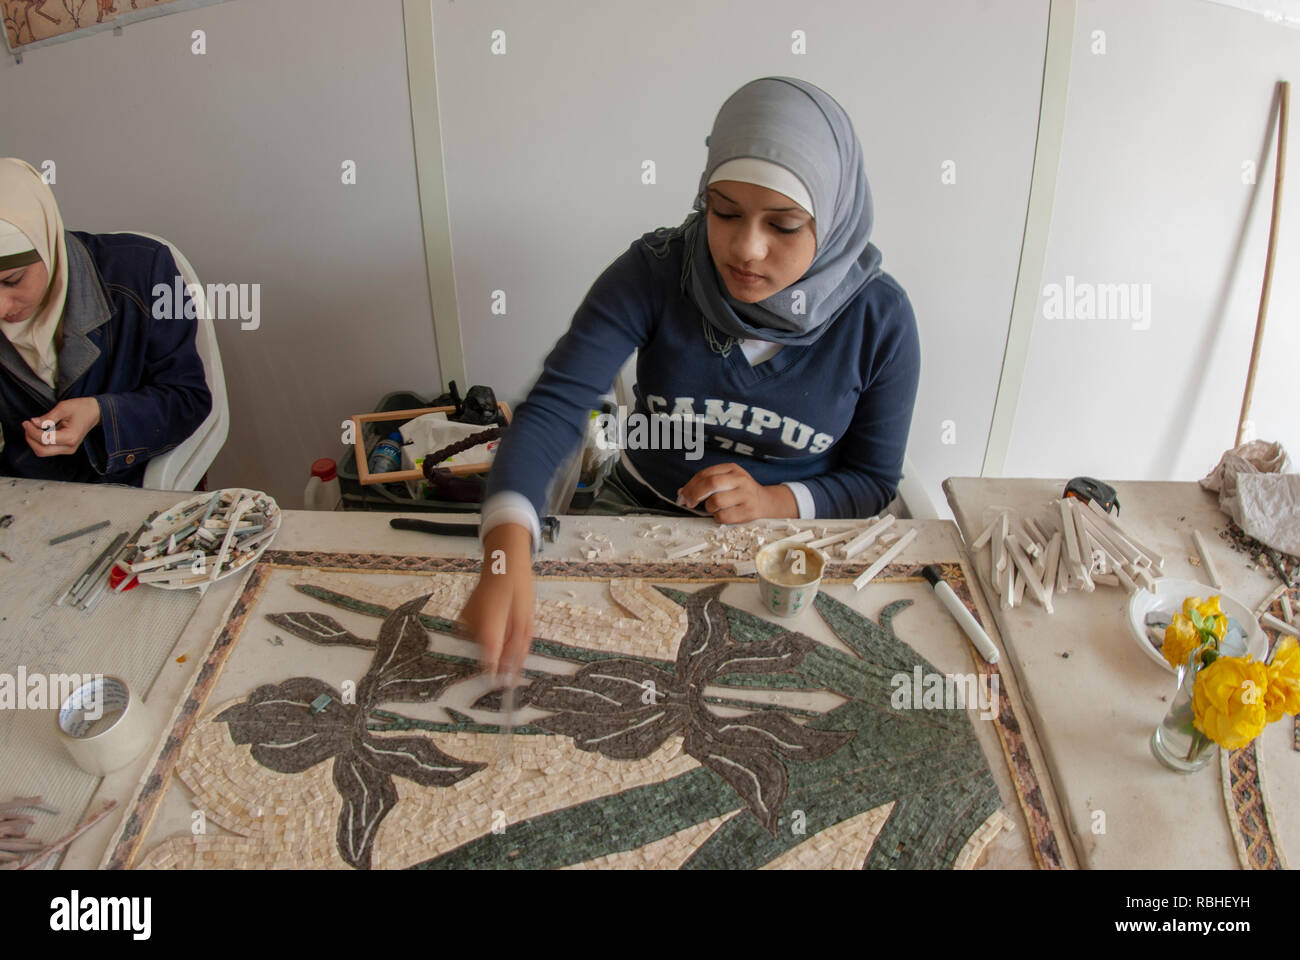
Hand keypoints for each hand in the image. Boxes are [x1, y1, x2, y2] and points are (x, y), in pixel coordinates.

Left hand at [22, 398, 101, 457]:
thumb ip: (47, 417)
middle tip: (27, 426)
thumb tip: (33, 422)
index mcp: (70, 437)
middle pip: (41, 450)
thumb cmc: (81, 408)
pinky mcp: (66, 448)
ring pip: (43, 452)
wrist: (95, 412)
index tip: (26, 422)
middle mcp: (70, 446)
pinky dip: (39, 442)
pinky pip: (47, 450)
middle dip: (30, 439)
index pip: (44, 439)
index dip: (31, 431)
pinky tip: (39, 432)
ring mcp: (68, 449)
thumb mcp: (63, 408)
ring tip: (32, 428)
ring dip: (34, 441)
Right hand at [457, 523, 533, 684]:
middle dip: (502, 653)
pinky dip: (489, 631)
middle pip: (487, 654)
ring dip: (497, 640)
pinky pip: (478, 633)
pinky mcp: (464, 617)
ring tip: (509, 622)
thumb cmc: (518, 590)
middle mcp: (473, 628)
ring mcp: (466, 621)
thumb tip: (511, 674)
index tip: (506, 683)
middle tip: (517, 638)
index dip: (499, 676)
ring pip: (483, 644)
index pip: (489, 665)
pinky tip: (498, 617)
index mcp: (489, 630)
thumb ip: (517, 650)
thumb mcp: (525, 623)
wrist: (503, 564)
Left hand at [677, 462, 798, 523]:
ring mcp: (745, 495)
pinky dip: (718, 518)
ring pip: (716, 501)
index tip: (682, 495)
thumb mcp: (727, 480)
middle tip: (688, 503)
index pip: (705, 474)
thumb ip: (706, 483)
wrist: (766, 501)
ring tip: (715, 508)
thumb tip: (682, 493)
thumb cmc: (741, 491)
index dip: (690, 485)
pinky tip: (723, 514)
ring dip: (709, 507)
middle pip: (710, 484)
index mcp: (732, 469)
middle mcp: (740, 479)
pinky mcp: (748, 511)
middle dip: (694, 494)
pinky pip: (723, 516)